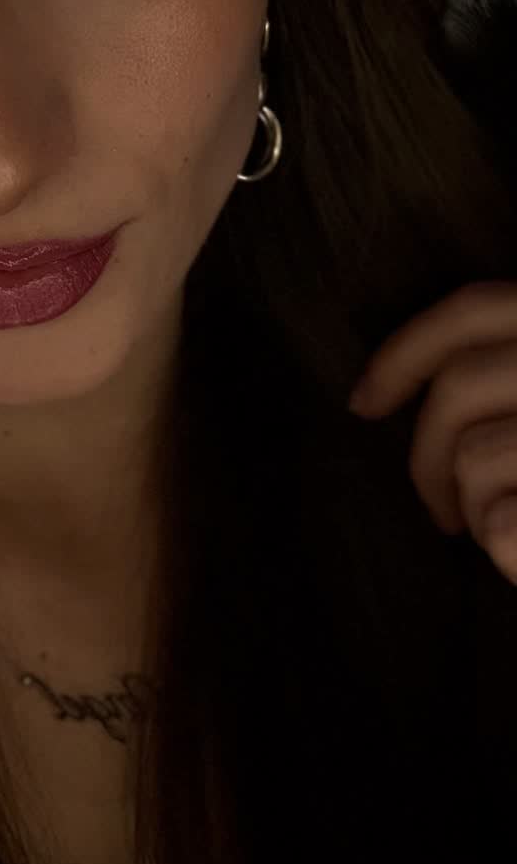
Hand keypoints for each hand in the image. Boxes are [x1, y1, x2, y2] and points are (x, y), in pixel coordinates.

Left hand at [347, 281, 516, 584]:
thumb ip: (504, 384)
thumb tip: (384, 395)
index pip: (472, 310)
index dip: (403, 351)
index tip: (362, 403)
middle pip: (459, 389)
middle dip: (424, 456)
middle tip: (438, 513)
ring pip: (476, 455)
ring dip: (470, 505)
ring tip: (498, 532)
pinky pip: (504, 519)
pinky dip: (500, 540)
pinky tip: (516, 554)